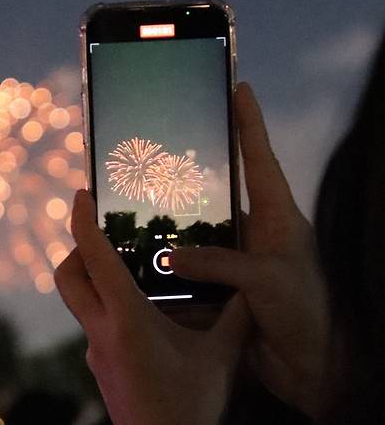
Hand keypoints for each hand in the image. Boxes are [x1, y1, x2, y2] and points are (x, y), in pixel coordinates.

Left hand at [55, 190, 250, 424]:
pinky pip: (95, 324)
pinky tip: (142, 312)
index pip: (94, 258)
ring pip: (80, 302)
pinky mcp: (100, 365)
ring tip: (128, 268)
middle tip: (102, 235)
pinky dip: (108, 306)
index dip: (82, 221)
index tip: (81, 194)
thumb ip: (238, 315)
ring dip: (94, 278)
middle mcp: (101, 332)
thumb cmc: (190, 406)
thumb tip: (253, 284)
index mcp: (126, 319)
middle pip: (67, 277)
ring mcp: (95, 351)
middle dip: (76, 248)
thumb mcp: (221, 356)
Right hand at [172, 83, 328, 418]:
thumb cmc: (306, 313)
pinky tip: (148, 259)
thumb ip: (218, 262)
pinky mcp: (227, 286)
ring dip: (178, 226)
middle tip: (165, 153)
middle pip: (224, 192)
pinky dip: (174, 266)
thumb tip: (171, 256)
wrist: (313, 368)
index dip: (250, 122)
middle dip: (198, 174)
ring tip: (144, 208)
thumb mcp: (266, 278)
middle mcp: (258, 232)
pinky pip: (195, 268)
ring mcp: (241, 258)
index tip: (239, 87)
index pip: (262, 159)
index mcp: (279, 217)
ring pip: (202, 232)